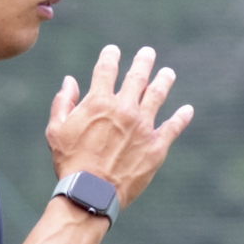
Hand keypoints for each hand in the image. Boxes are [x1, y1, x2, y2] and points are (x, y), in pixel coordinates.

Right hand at [43, 43, 193, 208]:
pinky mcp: (156, 147)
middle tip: (148, 53)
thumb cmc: (70, 162)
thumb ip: (63, 102)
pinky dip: (182, 117)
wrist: (91, 193)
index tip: (114, 50)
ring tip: (168, 73)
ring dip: (164, 81)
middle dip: (143, 62)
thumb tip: (69, 81)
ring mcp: (143, 127)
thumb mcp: (56, 130)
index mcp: (99, 102)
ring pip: (158, 96)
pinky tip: (187, 110)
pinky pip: (173, 127)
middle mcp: (125, 109)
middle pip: (137, 77)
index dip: (110, 56)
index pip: (107, 69)